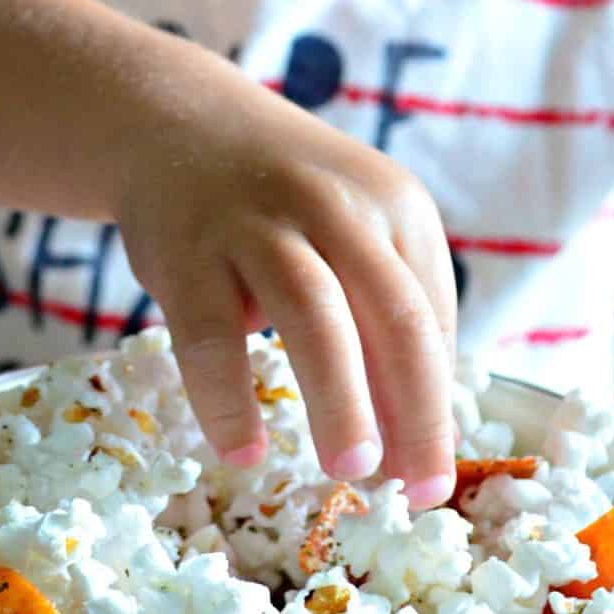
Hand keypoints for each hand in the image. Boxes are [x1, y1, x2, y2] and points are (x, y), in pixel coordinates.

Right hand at [114, 80, 456, 508]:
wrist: (176, 124)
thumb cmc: (281, 200)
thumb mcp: (353, 226)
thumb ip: (385, 312)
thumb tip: (413, 438)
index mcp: (395, 205)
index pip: (431, 318)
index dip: (437, 405)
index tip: (431, 475)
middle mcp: (335, 206)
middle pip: (394, 317)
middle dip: (415, 411)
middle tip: (415, 488)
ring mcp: (257, 224)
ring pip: (314, 316)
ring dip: (340, 400)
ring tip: (349, 470)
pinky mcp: (186, 251)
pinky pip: (209, 338)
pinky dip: (228, 401)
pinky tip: (244, 451)